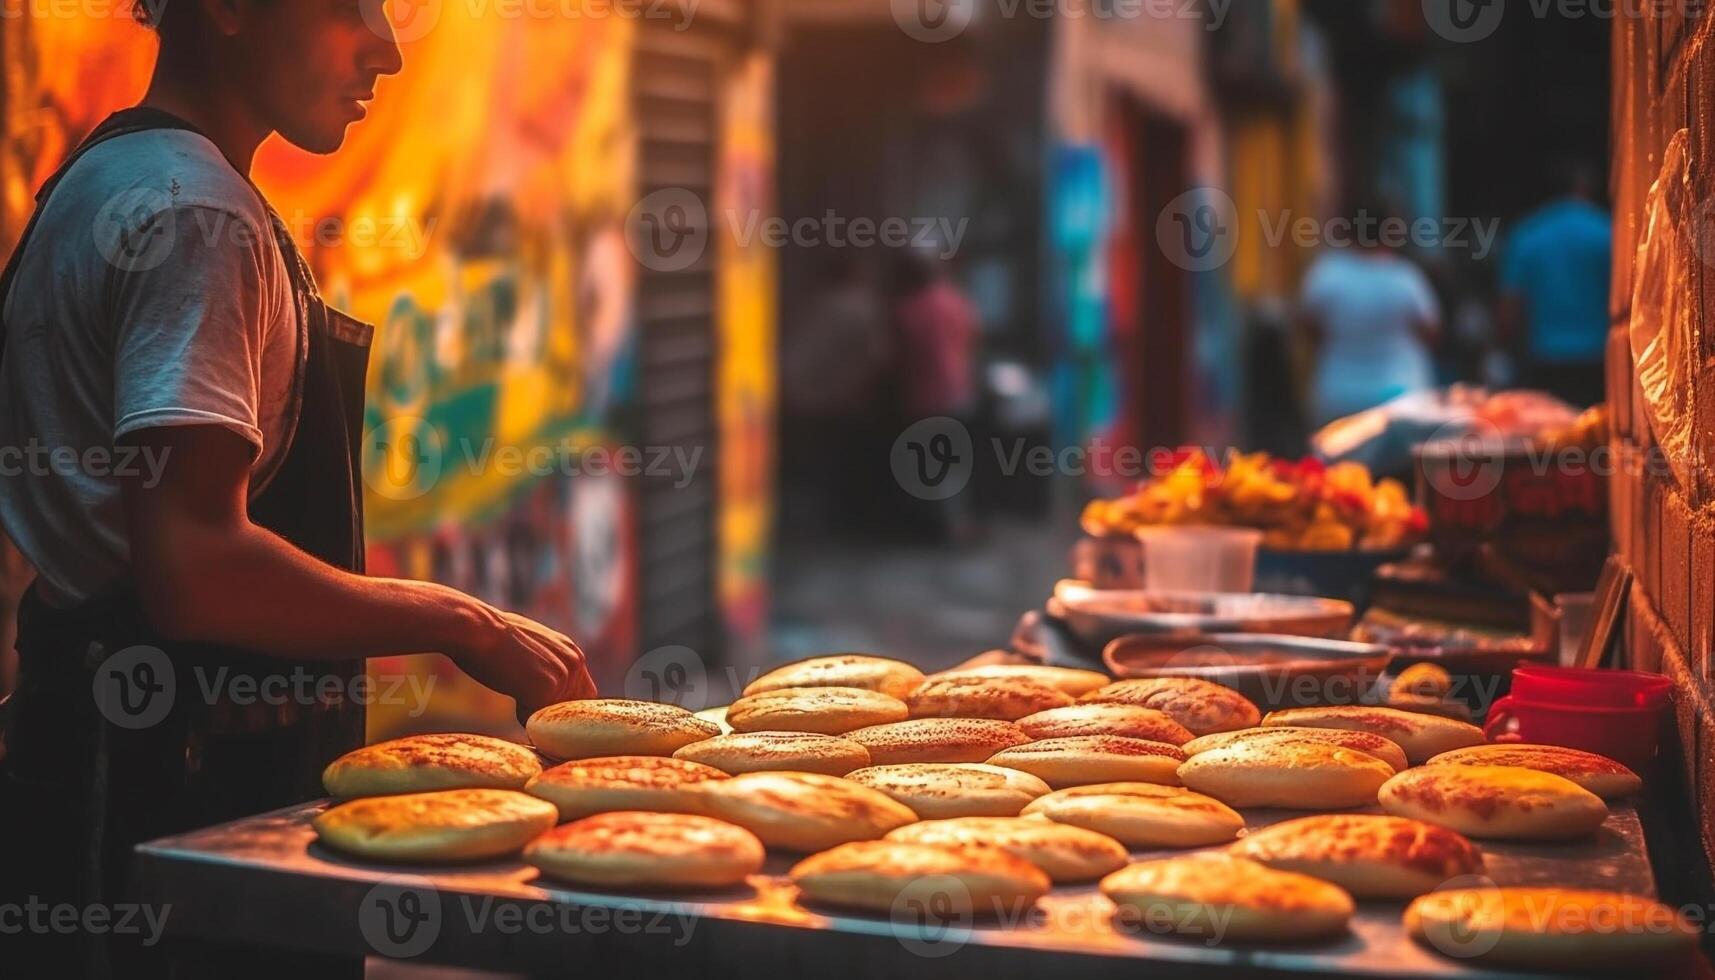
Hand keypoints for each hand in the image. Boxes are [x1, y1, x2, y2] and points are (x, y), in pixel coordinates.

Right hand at [452, 602, 595, 721]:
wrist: (478, 628)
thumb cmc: (493, 637)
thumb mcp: (532, 647)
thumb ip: (547, 665)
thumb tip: (546, 690)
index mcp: (572, 652)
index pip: (584, 694)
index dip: (562, 705)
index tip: (540, 705)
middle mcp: (575, 662)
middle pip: (572, 709)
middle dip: (550, 713)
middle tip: (523, 700)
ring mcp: (564, 675)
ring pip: (554, 716)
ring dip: (534, 714)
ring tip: (514, 688)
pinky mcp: (547, 687)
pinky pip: (538, 719)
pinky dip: (522, 716)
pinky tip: (511, 692)